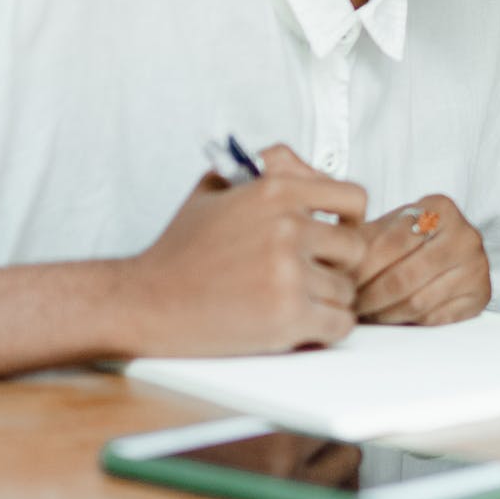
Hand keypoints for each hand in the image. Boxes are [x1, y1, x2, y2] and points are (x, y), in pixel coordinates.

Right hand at [118, 144, 368, 357]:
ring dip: (326, 300)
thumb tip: (311, 168)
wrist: (144, 302)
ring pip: (346, 290)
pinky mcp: (287, 316)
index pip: (354, 198)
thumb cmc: (180, 249)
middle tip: (311, 275)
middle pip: (355, 248)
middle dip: (336, 264)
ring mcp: (289, 273)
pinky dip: (325, 329)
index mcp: (275, 191)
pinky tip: (299, 326)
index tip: (336, 233)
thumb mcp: (216, 187)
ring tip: (291, 302)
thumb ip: (268, 169)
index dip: (349, 219)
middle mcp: (287, 227)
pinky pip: (340, 324)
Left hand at [351, 194, 491, 325]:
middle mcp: (465, 234)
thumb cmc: (412, 237)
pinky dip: (409, 322)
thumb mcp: (386, 226)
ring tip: (367, 313)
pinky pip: (436, 318)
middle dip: (370, 296)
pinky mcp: (481, 294)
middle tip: (350, 305)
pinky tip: (392, 317)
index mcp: (440, 208)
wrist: (449, 247)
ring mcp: (476, 265)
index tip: (341, 283)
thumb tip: (329, 260)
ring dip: (385, 313)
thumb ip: (359, 237)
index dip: (361, 268)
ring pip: (418, 302)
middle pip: (405, 276)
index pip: (391, 244)